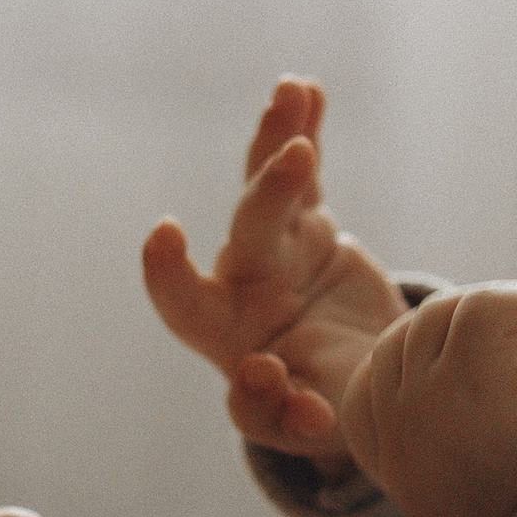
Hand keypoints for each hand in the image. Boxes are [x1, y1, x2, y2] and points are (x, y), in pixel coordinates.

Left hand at [142, 79, 404, 462]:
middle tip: (297, 159)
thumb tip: (262, 378)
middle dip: (269, 194)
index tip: (163, 233)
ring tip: (290, 93)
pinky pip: (306, 172)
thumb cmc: (317, 409)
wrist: (353, 383)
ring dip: (279, 141)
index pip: (184, 303)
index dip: (167, 273)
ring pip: (272, 189)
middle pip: (248, 231)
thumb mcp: (301, 428)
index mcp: (224, 334)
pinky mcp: (310, 225)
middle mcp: (241, 281)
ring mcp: (275, 246)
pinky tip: (307, 88)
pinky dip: (306, 131)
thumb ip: (279, 416)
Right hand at [345, 281, 516, 516]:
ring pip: (442, 313)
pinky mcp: (476, 371)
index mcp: (396, 468)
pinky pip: (488, 303)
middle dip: (465, 339)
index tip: (487, 395)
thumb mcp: (474, 472)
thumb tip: (432, 358)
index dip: (428, 368)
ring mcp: (428, 402)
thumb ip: (436, 429)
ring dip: (501, 326)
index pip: (366, 386)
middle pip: (405, 337)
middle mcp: (399, 437)